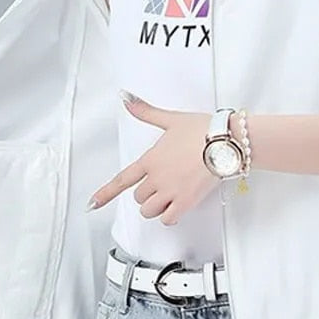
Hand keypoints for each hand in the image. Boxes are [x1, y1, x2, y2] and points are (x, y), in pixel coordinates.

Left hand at [88, 92, 218, 225]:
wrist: (225, 142)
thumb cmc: (202, 130)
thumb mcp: (171, 119)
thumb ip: (146, 112)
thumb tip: (127, 99)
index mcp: (150, 159)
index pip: (122, 180)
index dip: (105, 193)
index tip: (92, 204)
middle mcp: (157, 177)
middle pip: (139, 197)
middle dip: (147, 194)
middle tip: (162, 184)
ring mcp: (171, 191)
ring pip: (149, 211)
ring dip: (155, 207)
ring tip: (168, 197)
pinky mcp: (186, 202)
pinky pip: (167, 219)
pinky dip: (169, 217)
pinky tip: (176, 209)